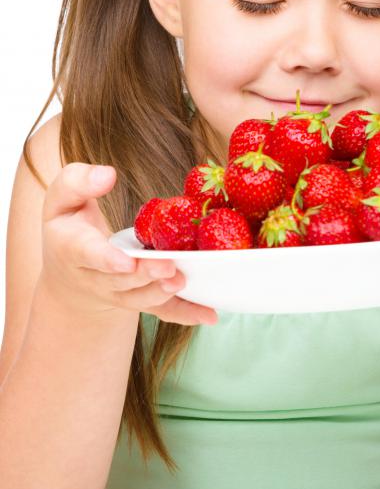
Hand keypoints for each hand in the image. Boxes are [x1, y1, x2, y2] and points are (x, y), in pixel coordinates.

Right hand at [40, 162, 217, 323]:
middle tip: (169, 267)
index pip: (87, 254)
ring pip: (140, 298)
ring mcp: (118, 293)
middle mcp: (94, 278)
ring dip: (163, 294)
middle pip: (120, 280)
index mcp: (73, 248)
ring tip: (184, 282)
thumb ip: (77, 182)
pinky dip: (185, 313)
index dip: (106, 259)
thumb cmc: (69, 225)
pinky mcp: (139, 300)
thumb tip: (107, 175)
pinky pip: (161, 311)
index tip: (126, 260)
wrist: (69, 272)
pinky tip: (209, 314)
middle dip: (145, 274)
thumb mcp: (61, 198)